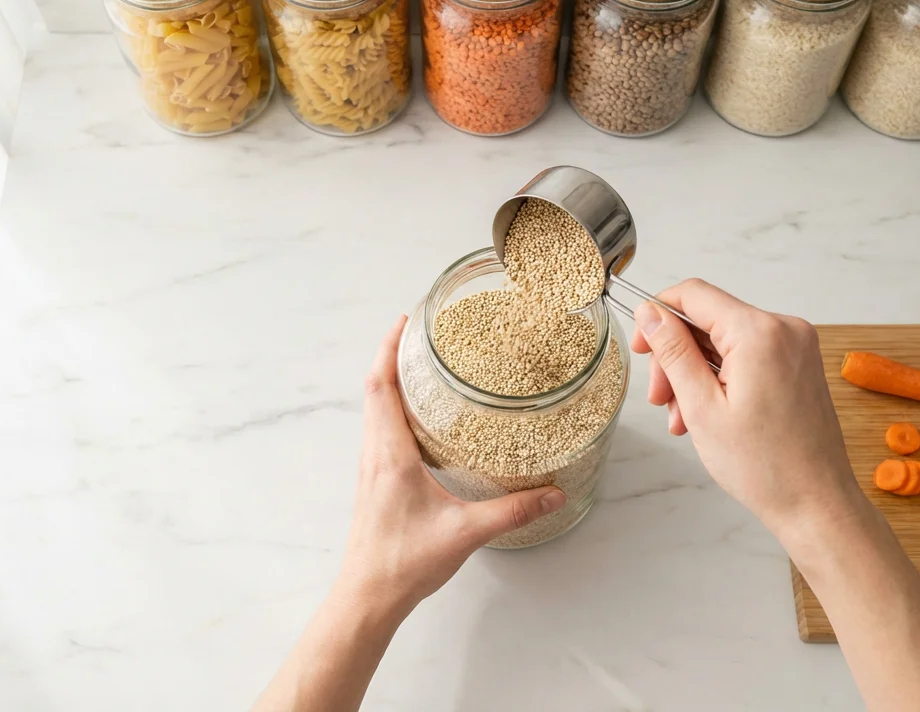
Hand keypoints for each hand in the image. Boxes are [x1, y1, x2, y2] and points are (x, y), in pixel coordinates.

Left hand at [337, 316, 566, 613]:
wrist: (367, 598)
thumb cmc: (403, 564)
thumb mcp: (465, 534)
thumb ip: (512, 511)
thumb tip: (552, 494)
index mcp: (390, 456)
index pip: (380, 386)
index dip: (389, 349)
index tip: (406, 321)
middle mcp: (375, 456)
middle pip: (374, 390)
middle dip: (393, 355)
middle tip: (421, 333)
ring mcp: (372, 470)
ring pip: (375, 412)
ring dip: (391, 382)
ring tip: (422, 365)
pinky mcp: (376, 484)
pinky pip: (380, 433)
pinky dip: (394, 411)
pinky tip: (420, 420)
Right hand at [629, 280, 863, 540]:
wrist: (816, 504)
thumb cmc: (764, 467)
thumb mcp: (702, 407)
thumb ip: (673, 352)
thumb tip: (651, 314)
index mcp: (760, 332)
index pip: (693, 294)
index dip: (657, 315)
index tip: (640, 348)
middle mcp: (784, 328)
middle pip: (708, 319)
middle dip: (676, 356)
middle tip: (661, 400)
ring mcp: (797, 345)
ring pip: (725, 341)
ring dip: (696, 373)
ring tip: (684, 419)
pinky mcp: (799, 363)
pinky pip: (747, 355)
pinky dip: (721, 378)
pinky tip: (707, 414)